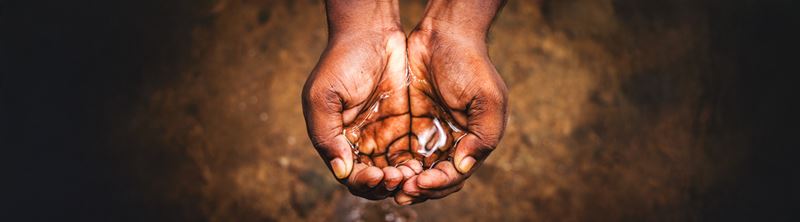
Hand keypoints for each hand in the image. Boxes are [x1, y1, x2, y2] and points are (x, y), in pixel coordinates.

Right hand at [302, 0, 415, 199]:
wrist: (373, 31)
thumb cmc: (342, 60)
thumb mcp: (323, 97)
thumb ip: (327, 136)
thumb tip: (341, 172)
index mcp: (337, 139)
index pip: (350, 175)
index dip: (363, 182)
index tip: (377, 176)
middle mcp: (361, 141)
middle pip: (374, 179)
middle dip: (385, 185)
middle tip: (398, 177)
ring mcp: (384, 134)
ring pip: (394, 171)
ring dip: (402, 179)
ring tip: (411, 174)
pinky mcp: (406, 124)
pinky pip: (411, 153)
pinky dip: (415, 164)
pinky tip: (421, 163)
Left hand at [395, 0, 508, 204]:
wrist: (443, 34)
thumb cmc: (470, 64)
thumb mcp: (487, 99)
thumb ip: (483, 137)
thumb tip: (462, 168)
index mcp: (472, 142)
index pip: (455, 175)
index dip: (439, 184)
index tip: (422, 182)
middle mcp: (450, 143)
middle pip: (434, 179)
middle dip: (419, 188)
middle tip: (402, 191)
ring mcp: (428, 134)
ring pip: (415, 170)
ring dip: (404, 180)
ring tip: (390, 183)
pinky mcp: (407, 124)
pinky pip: (398, 151)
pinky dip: (392, 163)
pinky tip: (381, 167)